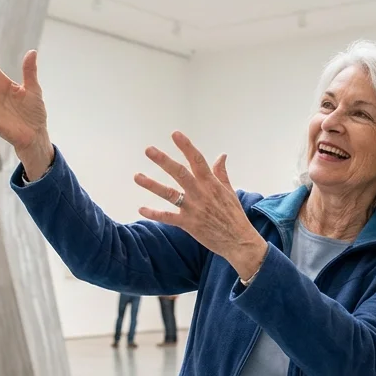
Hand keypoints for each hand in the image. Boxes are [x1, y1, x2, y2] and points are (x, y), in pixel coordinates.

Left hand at [135, 131, 267, 280]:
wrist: (239, 241)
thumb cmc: (234, 215)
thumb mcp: (229, 191)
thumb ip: (221, 173)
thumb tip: (222, 155)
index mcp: (211, 183)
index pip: (197, 160)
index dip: (186, 146)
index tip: (175, 134)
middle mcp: (201, 193)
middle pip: (180, 173)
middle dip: (163, 161)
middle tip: (149, 150)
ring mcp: (193, 208)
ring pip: (170, 194)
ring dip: (152, 185)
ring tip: (137, 176)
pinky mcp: (188, 224)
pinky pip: (168, 217)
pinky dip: (154, 214)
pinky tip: (141, 209)